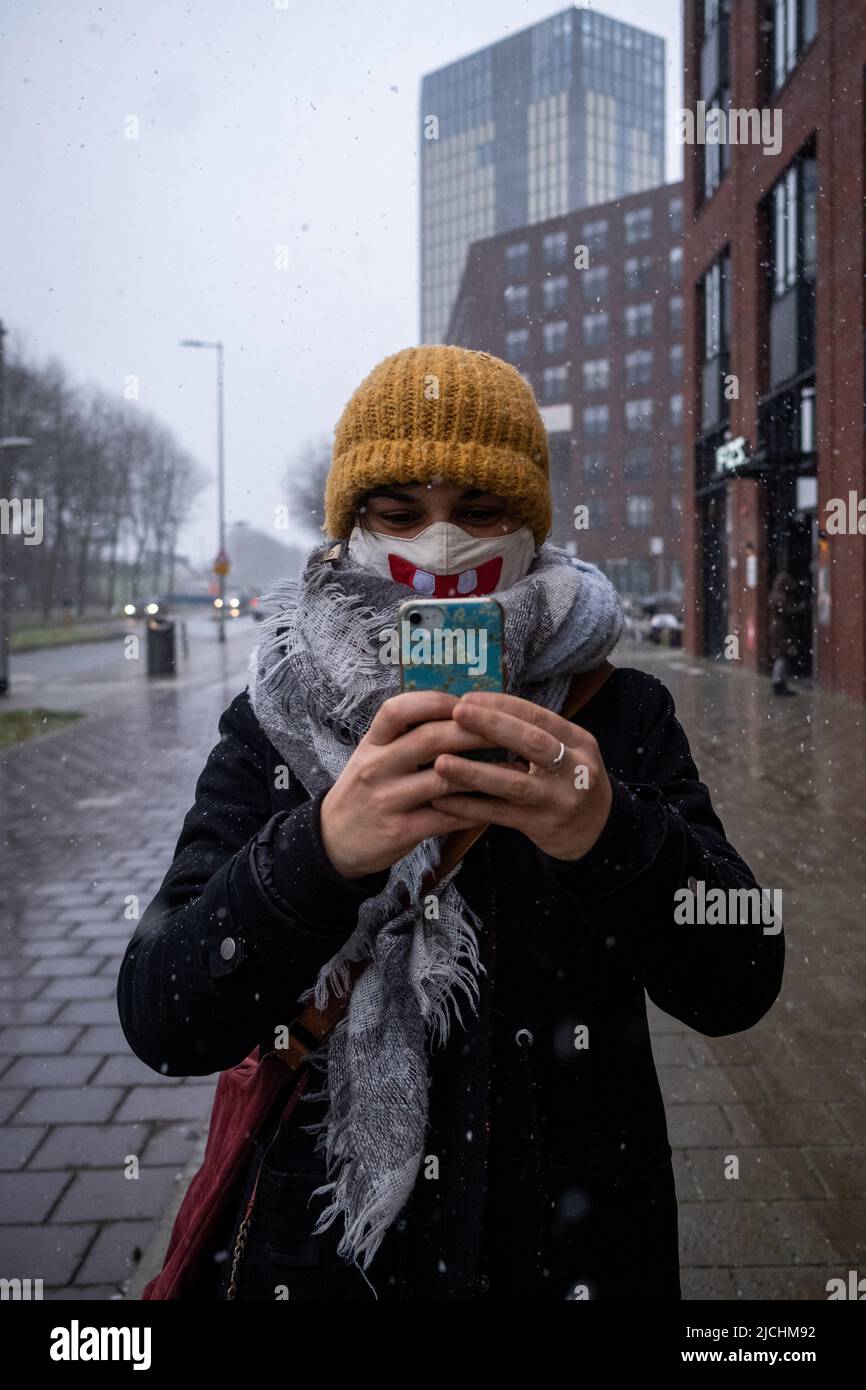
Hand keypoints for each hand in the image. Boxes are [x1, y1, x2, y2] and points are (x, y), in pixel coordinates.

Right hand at [319, 690, 500, 878]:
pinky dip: (476, 810)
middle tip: (507, 729)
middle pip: (430, 739)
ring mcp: (388, 800)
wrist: (334, 841)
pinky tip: (498, 804)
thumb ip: (403, 736)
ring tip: (516, 768)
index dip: (434, 701)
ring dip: (486, 773)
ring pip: (444, 780)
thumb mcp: (371, 756)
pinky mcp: (401, 831)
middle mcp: (377, 767)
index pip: (397, 710)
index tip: (465, 702)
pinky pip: (446, 818)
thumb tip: (456, 712)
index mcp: (371, 744)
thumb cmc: (364, 791)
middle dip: (474, 731)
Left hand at [428, 690, 612, 861]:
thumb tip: (479, 707)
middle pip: (532, 742)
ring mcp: (560, 800)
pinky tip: (443, 800)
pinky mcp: (542, 826)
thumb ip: (532, 734)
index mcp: (579, 742)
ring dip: (474, 772)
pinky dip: (470, 807)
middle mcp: (576, 769)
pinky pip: (501, 815)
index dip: (503, 705)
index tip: (468, 698)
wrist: (597, 831)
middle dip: (492, 726)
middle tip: (456, 714)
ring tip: (440, 762)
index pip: (539, 717)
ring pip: (514, 783)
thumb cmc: (568, 781)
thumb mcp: (566, 753)